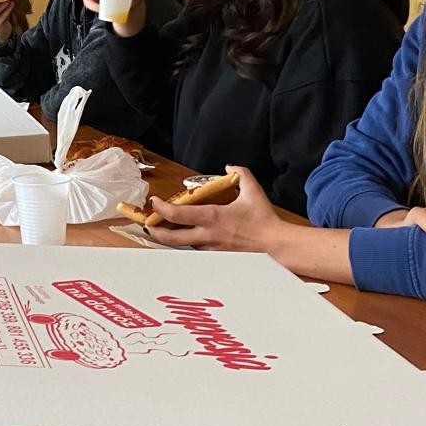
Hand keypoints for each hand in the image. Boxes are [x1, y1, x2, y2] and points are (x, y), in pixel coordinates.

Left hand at [143, 165, 288, 252]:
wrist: (276, 246)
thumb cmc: (264, 220)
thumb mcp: (253, 191)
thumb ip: (240, 174)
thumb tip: (230, 167)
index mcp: (211, 217)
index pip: (176, 215)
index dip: (160, 208)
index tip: (154, 202)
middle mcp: (207, 236)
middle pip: (171, 239)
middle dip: (155, 232)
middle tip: (149, 224)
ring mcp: (211, 250)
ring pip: (184, 245)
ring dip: (173, 238)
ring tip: (167, 229)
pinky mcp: (217, 258)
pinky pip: (197, 251)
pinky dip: (190, 244)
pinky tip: (189, 238)